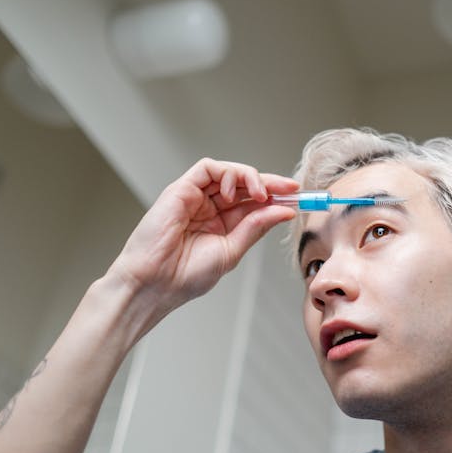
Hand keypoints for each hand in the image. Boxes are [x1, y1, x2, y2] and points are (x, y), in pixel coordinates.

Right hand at [108, 158, 297, 318]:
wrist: (154, 284)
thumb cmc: (185, 276)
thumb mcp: (232, 250)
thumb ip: (255, 227)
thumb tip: (284, 212)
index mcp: (222, 225)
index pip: (253, 203)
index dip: (276, 197)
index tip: (297, 197)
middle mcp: (209, 208)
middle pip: (244, 184)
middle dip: (270, 183)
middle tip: (289, 189)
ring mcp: (195, 197)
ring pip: (228, 172)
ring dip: (250, 177)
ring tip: (260, 194)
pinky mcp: (180, 189)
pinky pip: (207, 169)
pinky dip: (226, 174)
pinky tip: (234, 192)